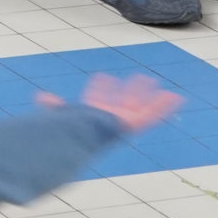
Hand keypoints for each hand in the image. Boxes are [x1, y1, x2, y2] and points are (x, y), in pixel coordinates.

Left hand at [36, 76, 182, 133]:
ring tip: (154, 81)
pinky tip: (176, 97)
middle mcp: (111, 119)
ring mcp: (124, 122)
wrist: (81, 140)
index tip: (102, 77)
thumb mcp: (61, 116)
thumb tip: (41, 98)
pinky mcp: (134, 125)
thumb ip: (55, 108)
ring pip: (138, 105)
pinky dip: (164, 106)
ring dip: (146, 93)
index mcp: (94, 116)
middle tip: (139, 78)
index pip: (99, 100)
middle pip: (122, 102)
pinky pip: (153, 115)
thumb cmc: (70, 132)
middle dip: (130, 90)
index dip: (100, 89)